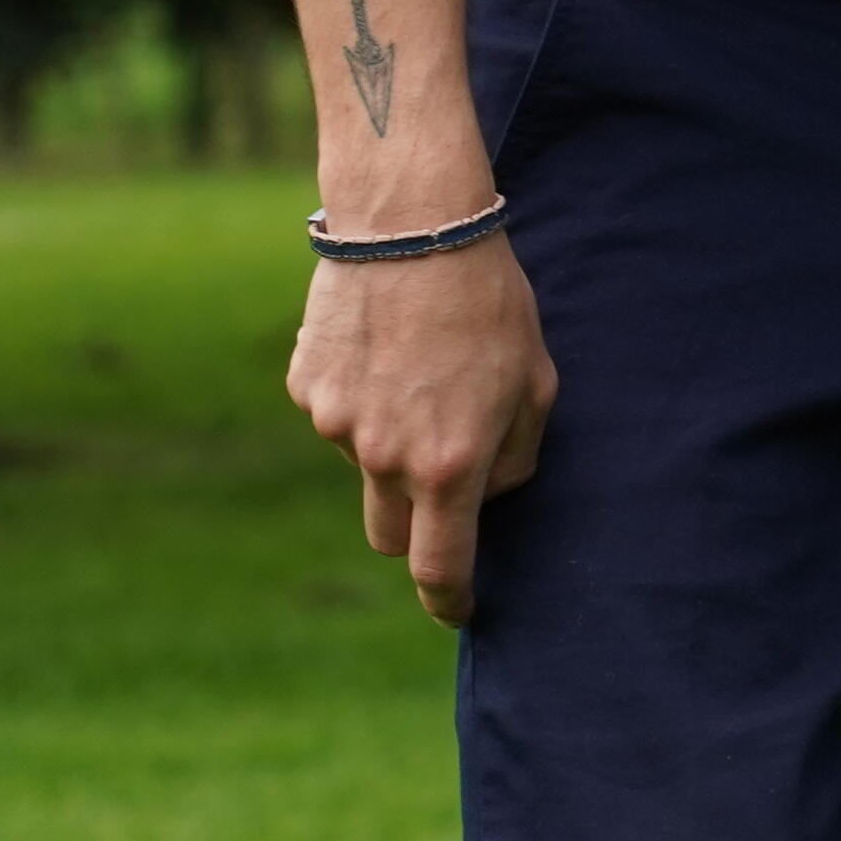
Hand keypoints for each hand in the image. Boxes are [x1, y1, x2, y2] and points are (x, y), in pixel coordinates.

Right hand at [286, 237, 558, 626]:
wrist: (412, 228)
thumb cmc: (491, 303)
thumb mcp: (535, 383)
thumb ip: (513, 456)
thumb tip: (488, 496)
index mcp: (447, 464)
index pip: (440, 564)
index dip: (450, 599)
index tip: (459, 612)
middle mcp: (381, 456)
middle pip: (391, 533)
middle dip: (418, 528)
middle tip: (446, 483)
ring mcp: (333, 423)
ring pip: (364, 464)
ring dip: (391, 444)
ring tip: (426, 369)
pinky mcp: (305, 387)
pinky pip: (338, 415)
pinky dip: (363, 399)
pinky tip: (389, 345)